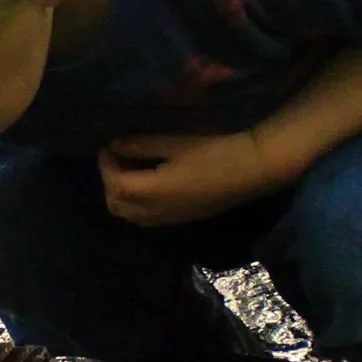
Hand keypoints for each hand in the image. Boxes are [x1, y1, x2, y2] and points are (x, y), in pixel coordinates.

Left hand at [97, 132, 284, 226]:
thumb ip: (142, 145)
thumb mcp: (176, 143)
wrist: (255, 168)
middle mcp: (158, 212)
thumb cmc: (216, 149)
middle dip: (110, 181)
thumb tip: (115, 145)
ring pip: (130, 215)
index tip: (108, 145)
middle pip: (116, 205)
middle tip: (117, 157)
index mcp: (154, 192)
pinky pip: (147, 217)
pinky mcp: (183, 218)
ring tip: (132, 167)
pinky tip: (149, 179)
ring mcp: (171, 218)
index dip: (106, 165)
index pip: (114, 185)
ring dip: (122, 194)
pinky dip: (137, 202)